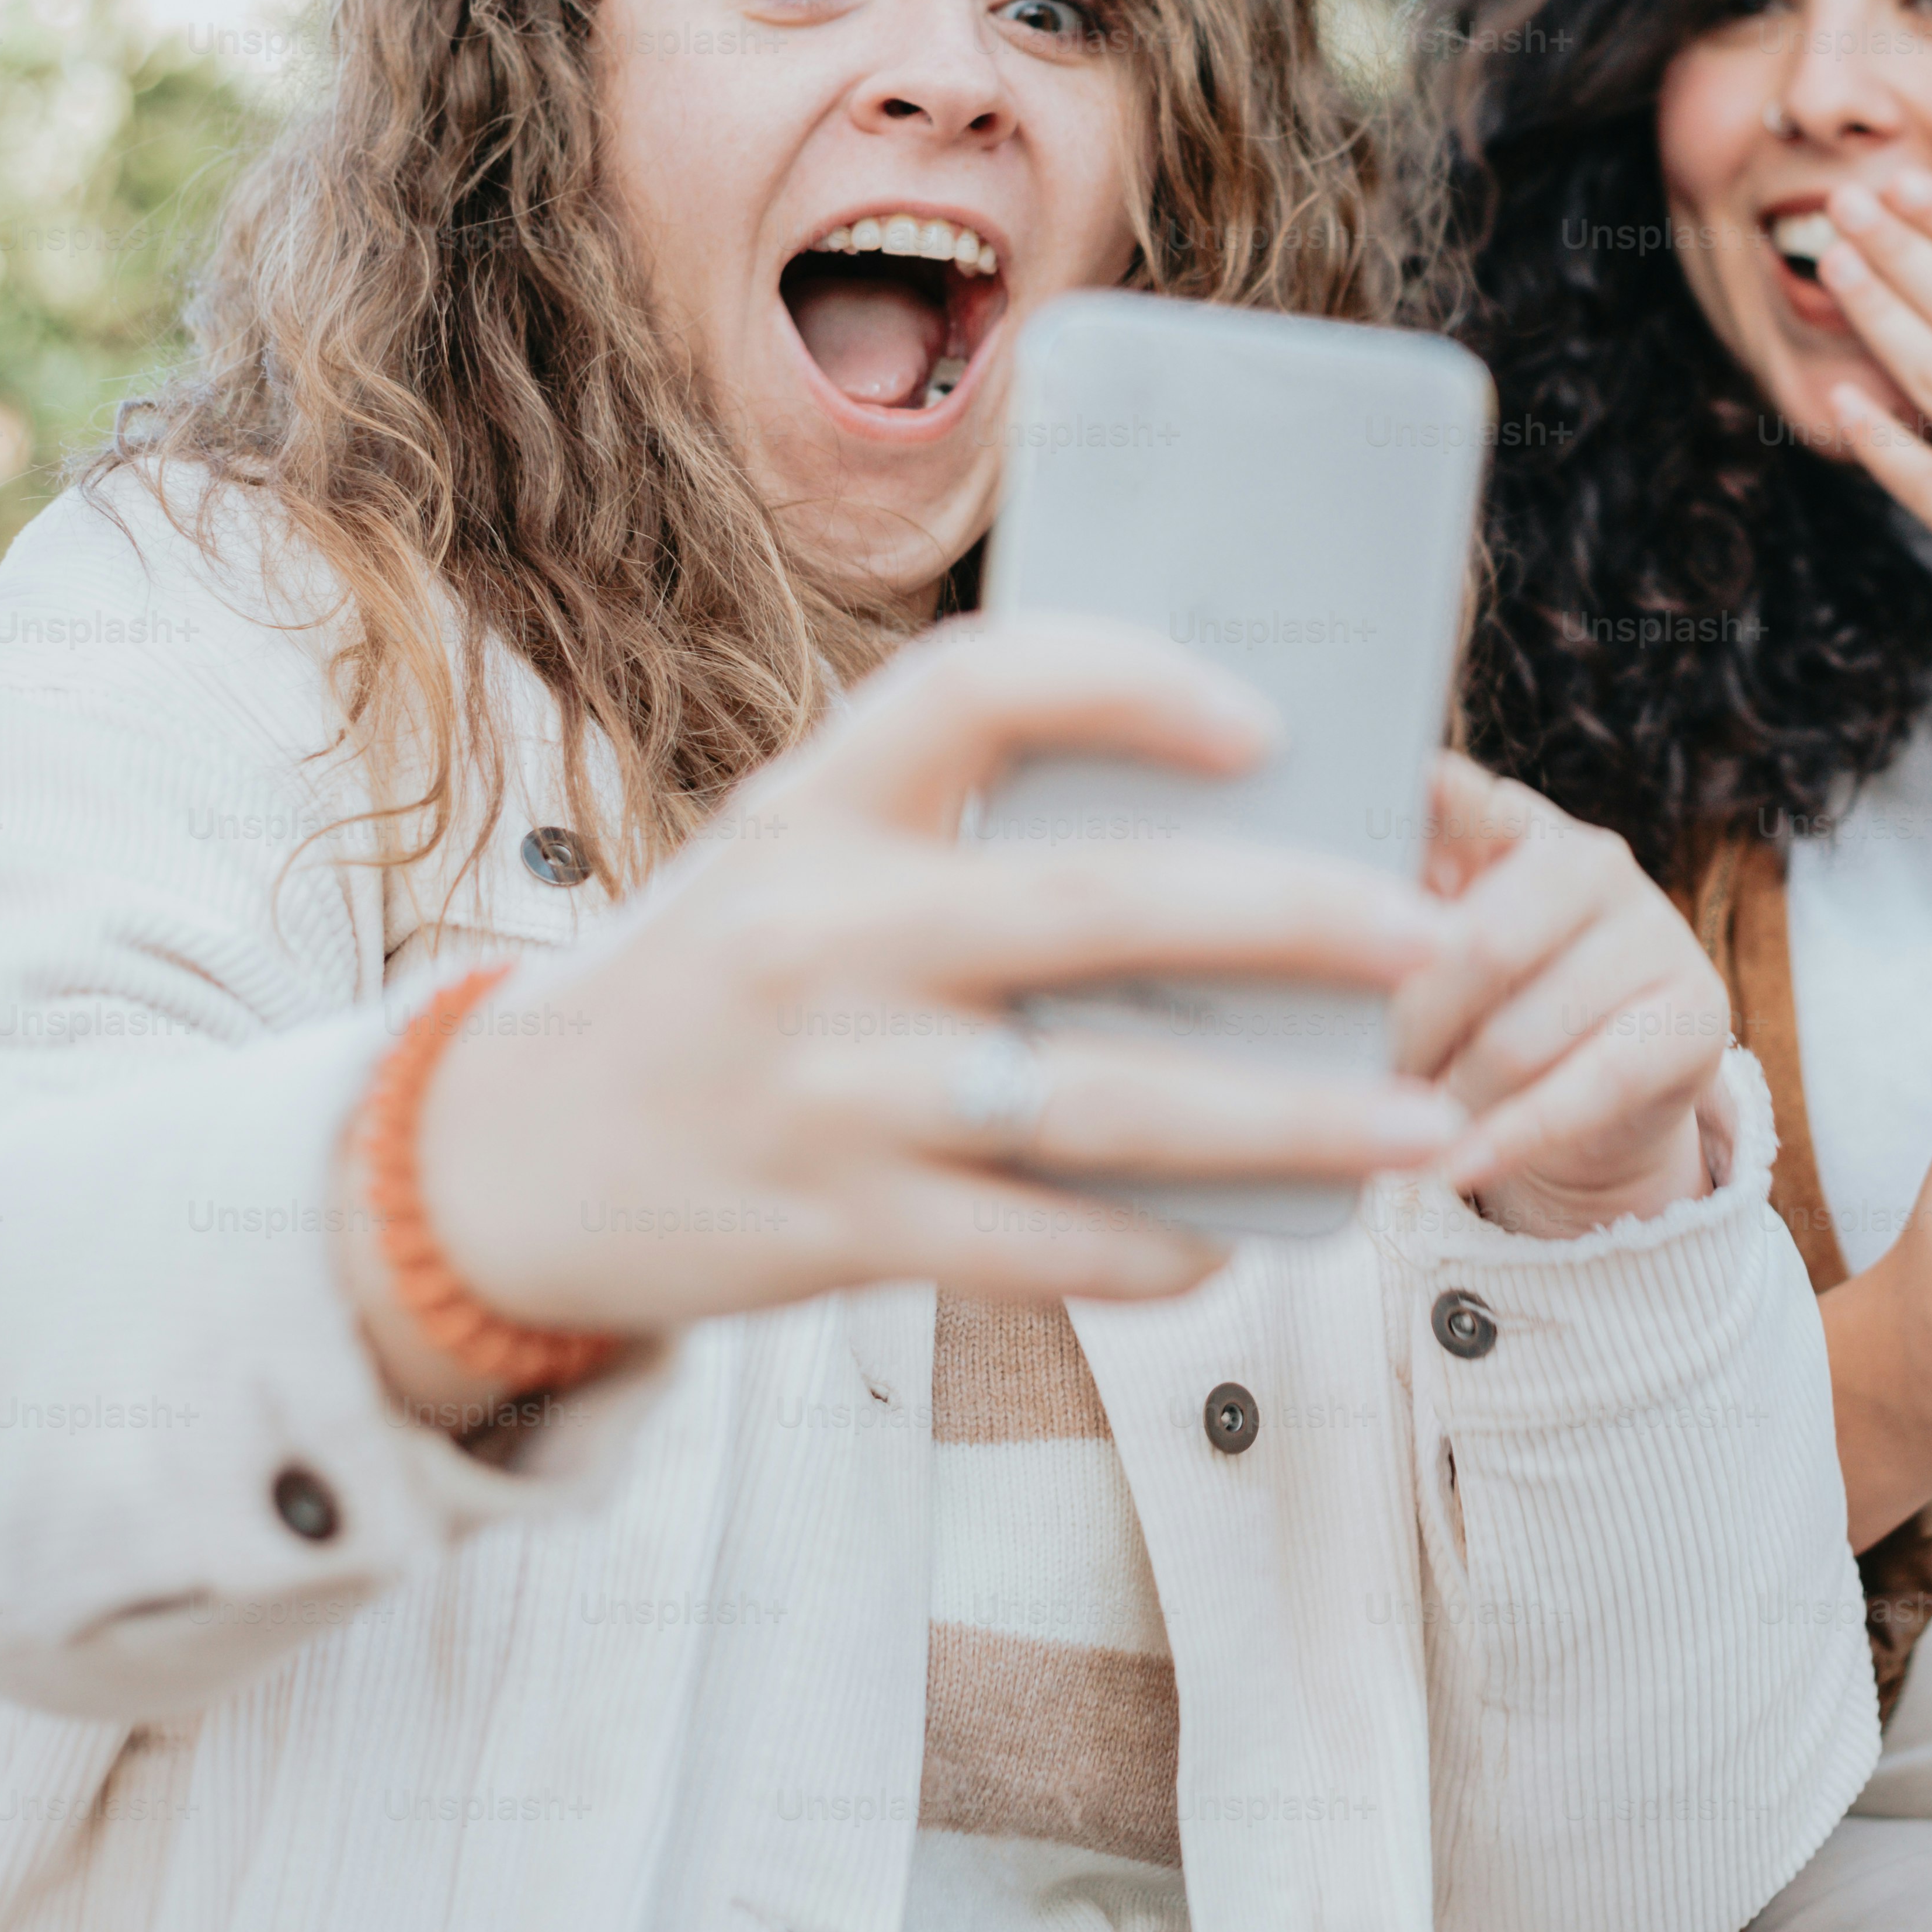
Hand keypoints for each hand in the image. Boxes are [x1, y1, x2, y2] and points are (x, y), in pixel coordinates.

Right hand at [352, 615, 1471, 1424]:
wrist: (504, 1161)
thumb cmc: (712, 983)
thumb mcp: (793, 857)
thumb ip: (953, 832)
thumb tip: (1215, 824)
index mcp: (816, 806)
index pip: (982, 686)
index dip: (1131, 681)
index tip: (1263, 719)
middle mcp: (824, 935)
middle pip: (1100, 908)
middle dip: (1292, 921)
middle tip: (1427, 930)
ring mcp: (834, 1090)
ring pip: (1109, 1106)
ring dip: (1288, 1122)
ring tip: (1422, 1127)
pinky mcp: (839, 1227)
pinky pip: (1045, 1250)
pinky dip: (1159, 1248)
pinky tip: (1242, 1240)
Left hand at [1387, 755, 1722, 1238]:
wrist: (1599, 1098)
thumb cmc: (1487, 1010)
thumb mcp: (1438, 951)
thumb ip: (1384, 918)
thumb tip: (1293, 921)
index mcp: (1516, 823)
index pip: (1461, 801)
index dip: (1412, 813)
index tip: (1346, 851)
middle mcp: (1595, 859)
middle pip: (1478, 947)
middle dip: (1406, 1030)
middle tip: (1348, 1086)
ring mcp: (1657, 934)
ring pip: (1524, 1034)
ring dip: (1447, 1099)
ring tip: (1395, 1131)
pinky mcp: (1698, 1017)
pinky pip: (1590, 1088)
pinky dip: (1508, 1139)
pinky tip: (1449, 1167)